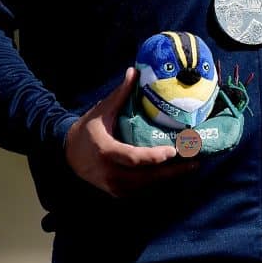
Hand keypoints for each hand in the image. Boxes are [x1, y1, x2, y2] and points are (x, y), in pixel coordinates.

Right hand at [64, 67, 194, 196]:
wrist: (66, 154)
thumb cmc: (87, 129)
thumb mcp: (102, 110)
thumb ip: (120, 93)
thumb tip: (135, 70)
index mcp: (105, 151)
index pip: (131, 158)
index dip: (152, 157)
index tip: (172, 151)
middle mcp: (109, 173)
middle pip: (144, 177)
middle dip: (172, 171)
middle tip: (195, 161)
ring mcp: (112, 186)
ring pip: (145, 186)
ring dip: (169, 178)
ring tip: (191, 166)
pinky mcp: (116, 192)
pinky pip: (140, 190)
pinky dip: (158, 183)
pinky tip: (175, 173)